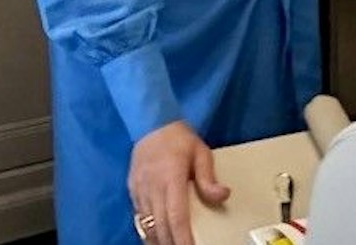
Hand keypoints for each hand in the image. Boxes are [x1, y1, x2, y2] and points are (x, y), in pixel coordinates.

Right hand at [129, 120, 229, 244]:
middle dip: (170, 243)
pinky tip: (156, 236)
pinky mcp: (132, 189)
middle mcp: (152, 186)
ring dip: (158, 239)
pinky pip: (138, 215)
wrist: (150, 122)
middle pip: (160, 225)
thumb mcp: (201, 152)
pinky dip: (147, 229)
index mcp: (171, 177)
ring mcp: (139, 188)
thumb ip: (209, 177)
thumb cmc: (179, 138)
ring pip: (146, 223)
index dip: (182, 237)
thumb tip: (223, 195)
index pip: (176, 215)